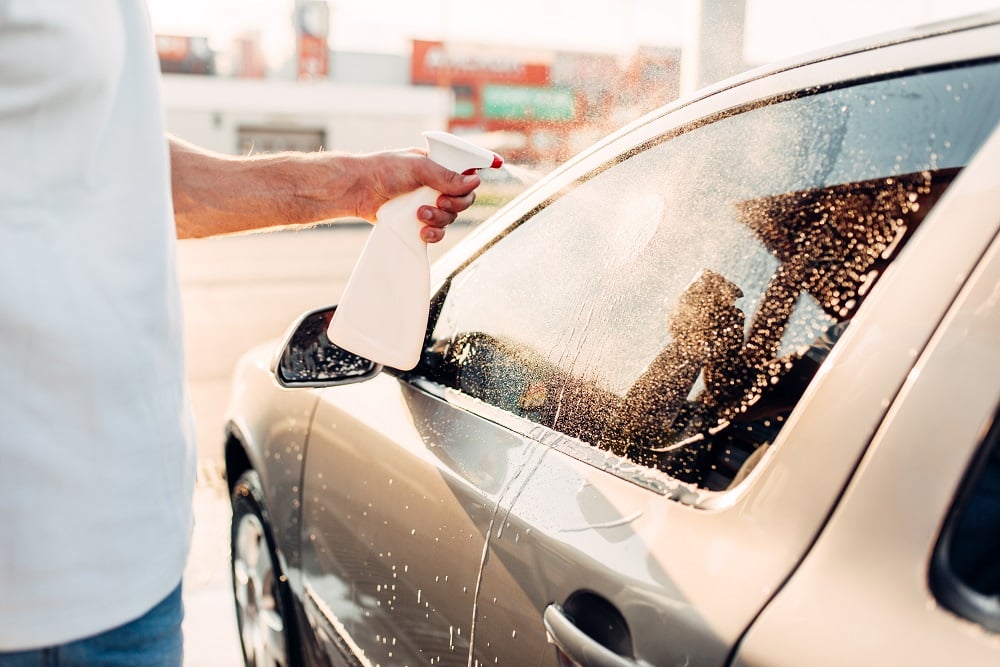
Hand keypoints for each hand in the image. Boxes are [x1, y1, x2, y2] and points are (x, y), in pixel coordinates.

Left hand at [347, 148, 481, 242]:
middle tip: (440, 202)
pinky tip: (423, 231)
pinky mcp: (420, 221)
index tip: (484, 176)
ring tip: (420, 215)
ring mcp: (429, 202)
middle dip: (455, 204)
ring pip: (452, 216)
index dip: (475, 176)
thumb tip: (474, 179)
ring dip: (440, 219)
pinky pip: (439, 231)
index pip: (468, 169)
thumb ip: (445, 176)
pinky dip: (434, 233)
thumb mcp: (417, 168)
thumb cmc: (383, 170)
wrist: (357, 190)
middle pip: (465, 198)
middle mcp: (438, 183)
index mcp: (440, 164)